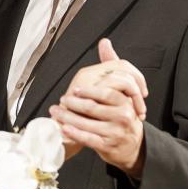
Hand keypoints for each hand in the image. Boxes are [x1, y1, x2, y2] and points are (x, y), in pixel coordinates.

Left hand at [52, 40, 146, 176]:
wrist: (131, 146)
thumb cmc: (122, 114)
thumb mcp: (122, 92)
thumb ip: (112, 66)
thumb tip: (105, 42)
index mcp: (126, 102)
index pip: (106, 93)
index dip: (88, 91)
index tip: (74, 89)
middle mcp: (124, 117)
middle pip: (93, 108)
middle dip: (73, 104)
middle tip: (61, 100)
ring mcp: (116, 133)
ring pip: (87, 124)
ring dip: (68, 118)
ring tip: (56, 113)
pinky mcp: (107, 146)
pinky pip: (87, 139)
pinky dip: (73, 134)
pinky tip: (63, 128)